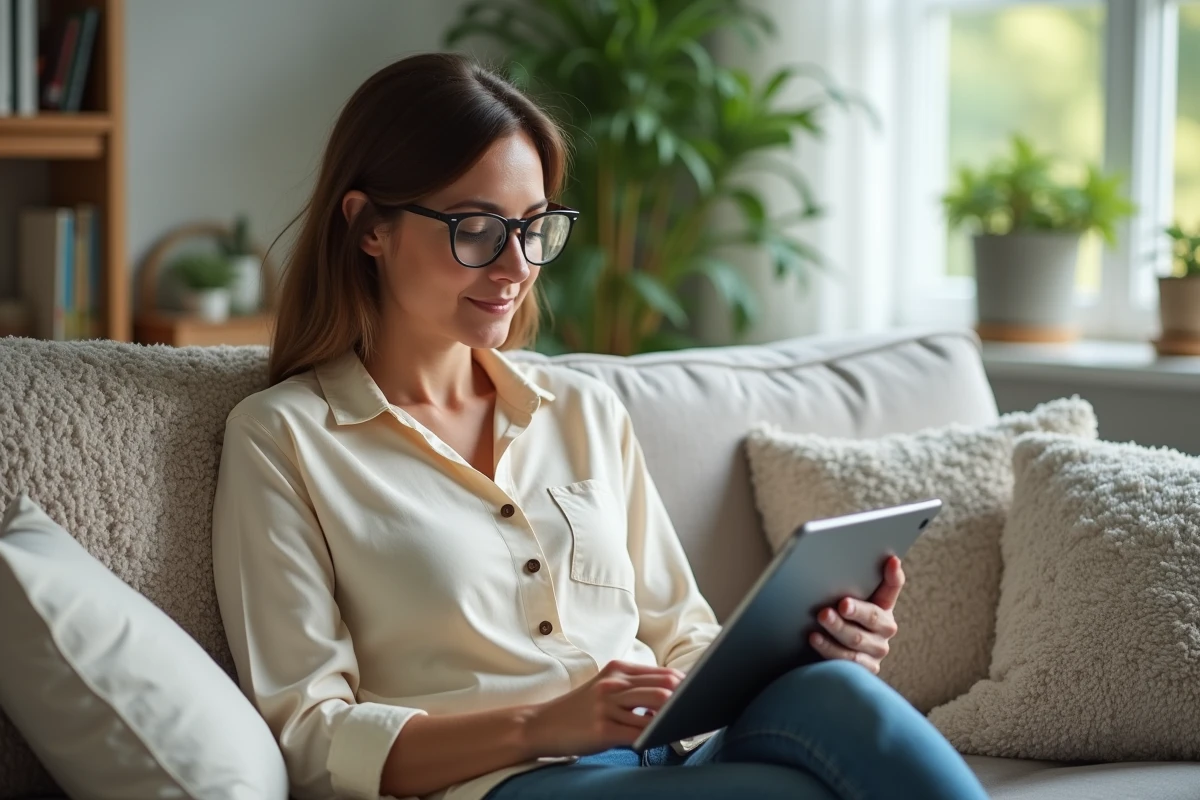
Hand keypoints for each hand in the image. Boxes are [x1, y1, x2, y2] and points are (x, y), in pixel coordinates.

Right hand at [522, 660, 682, 757]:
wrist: (542, 724)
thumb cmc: (580, 709)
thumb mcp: (605, 688)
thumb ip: (634, 688)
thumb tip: (671, 698)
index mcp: (617, 670)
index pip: (663, 674)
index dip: (686, 686)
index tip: (699, 696)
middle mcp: (614, 684)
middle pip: (665, 687)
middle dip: (686, 700)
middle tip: (698, 713)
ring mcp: (607, 706)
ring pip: (656, 707)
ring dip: (674, 718)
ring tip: (684, 727)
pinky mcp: (602, 729)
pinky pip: (639, 733)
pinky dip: (655, 737)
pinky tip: (662, 740)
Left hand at [809, 555, 904, 673]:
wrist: (829, 648)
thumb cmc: (838, 616)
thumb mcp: (846, 596)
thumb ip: (851, 579)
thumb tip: (859, 558)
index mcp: (884, 604)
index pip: (892, 586)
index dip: (893, 575)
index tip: (890, 561)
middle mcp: (885, 629)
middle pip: (873, 618)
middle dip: (857, 610)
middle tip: (842, 604)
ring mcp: (876, 651)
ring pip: (857, 640)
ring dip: (838, 628)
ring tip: (822, 616)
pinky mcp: (864, 668)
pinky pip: (847, 660)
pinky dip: (828, 648)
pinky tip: (815, 637)